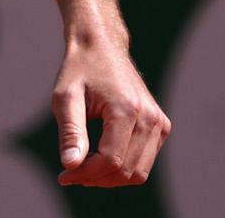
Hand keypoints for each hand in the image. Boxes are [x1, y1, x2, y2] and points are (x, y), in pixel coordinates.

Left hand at [52, 38, 169, 186]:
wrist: (101, 46)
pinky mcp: (161, 126)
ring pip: (138, 172)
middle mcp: (150, 117)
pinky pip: (145, 162)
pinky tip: (100, 157)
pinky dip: (123, 167)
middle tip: (70, 172)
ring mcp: (159, 122)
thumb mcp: (65, 97)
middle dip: (96, 178)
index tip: (63, 175)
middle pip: (126, 171)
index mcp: (126, 109)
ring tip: (84, 166)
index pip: (111, 160)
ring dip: (110, 177)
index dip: (86, 174)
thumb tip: (71, 166)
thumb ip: (70, 132)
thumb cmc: (80, 70)